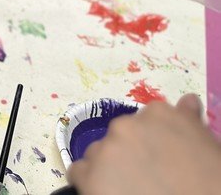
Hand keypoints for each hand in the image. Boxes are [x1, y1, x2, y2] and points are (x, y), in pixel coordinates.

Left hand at [67, 95, 220, 194]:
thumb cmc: (209, 184)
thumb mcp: (207, 147)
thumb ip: (188, 123)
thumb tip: (187, 101)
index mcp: (160, 115)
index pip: (148, 120)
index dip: (154, 142)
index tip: (161, 158)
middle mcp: (127, 125)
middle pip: (121, 136)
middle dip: (131, 154)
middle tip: (148, 177)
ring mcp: (106, 149)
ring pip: (99, 153)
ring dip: (110, 167)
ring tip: (131, 188)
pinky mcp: (89, 174)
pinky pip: (79, 172)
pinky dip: (91, 182)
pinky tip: (110, 192)